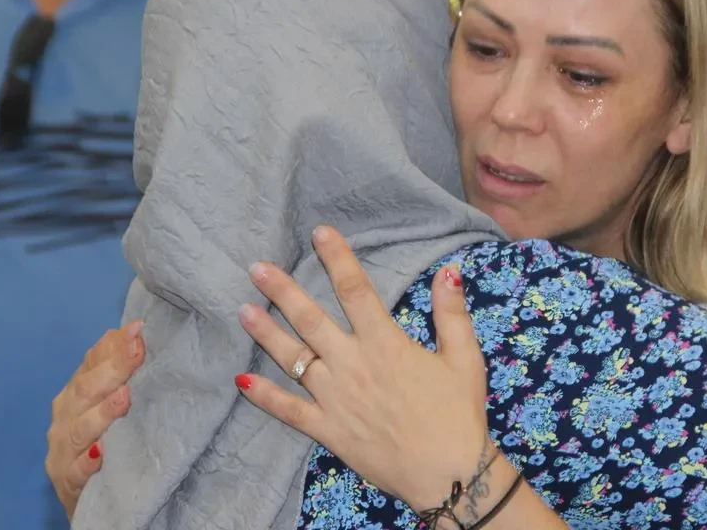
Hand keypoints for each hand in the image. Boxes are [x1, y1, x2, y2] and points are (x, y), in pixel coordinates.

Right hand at [45, 320, 144, 518]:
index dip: (113, 347)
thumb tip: (136, 331)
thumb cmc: (100, 441)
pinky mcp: (67, 481)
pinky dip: (87, 463)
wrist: (86, 496)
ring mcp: (63, 450)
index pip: (91, 364)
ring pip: (80, 429)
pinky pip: (76, 471)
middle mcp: (66, 417)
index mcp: (76, 394)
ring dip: (101, 412)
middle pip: (86, 390)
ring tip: (124, 396)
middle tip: (137, 351)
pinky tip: (100, 454)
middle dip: (112, 369)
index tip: (138, 330)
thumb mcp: (106, 403)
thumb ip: (117, 371)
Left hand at [234, 226, 496, 516]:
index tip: (319, 233)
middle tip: (257, 267)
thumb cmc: (459, 415)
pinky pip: (289, 410)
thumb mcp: (465, 359)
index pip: (356, 290)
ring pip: (293, 359)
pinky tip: (241, 382)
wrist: (447, 475)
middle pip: (311, 320)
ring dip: (266, 333)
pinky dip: (264, 397)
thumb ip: (451, 314)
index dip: (337, 258)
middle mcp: (353, 366)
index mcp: (386, 344)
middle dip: (282, 291)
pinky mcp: (328, 429)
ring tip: (244, 309)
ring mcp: (335, 399)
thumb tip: (448, 271)